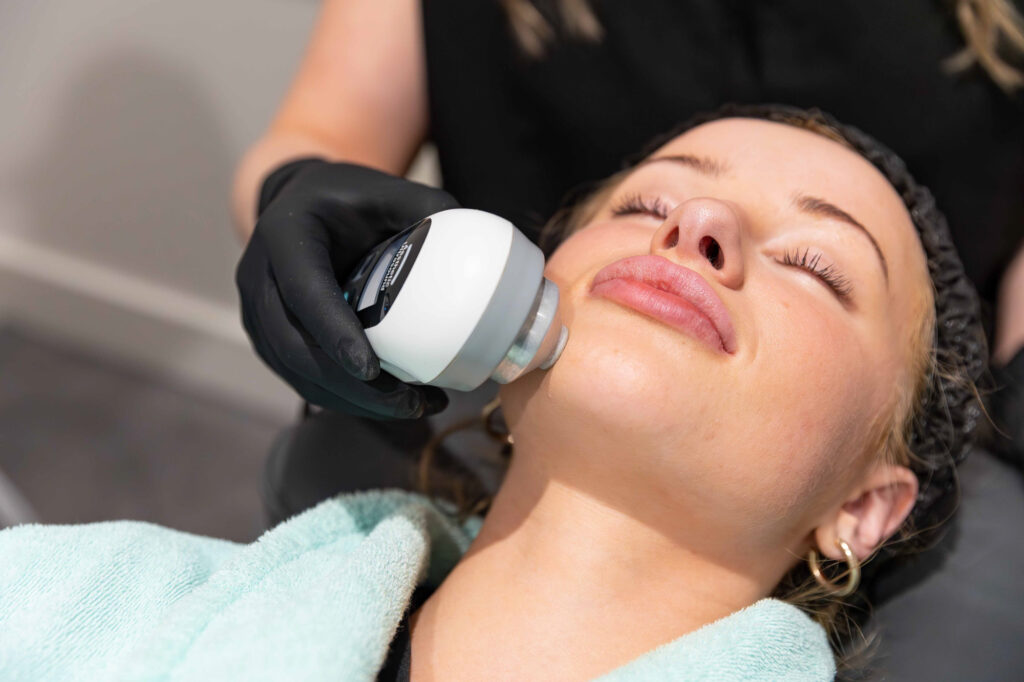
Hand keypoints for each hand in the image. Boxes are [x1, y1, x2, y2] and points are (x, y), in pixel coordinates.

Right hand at [236, 158, 457, 418]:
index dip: (334, 333)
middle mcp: (258, 276)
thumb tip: (480, 247)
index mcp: (284, 236)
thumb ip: (428, 209)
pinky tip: (387, 404)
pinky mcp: (266, 339)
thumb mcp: (385, 190)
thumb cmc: (347, 196)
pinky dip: (342, 398)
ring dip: (351, 401)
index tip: (371, 370)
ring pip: (296, 372)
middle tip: (409, 403)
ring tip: (413, 409)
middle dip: (351, 386)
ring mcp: (256, 313)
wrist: (298, 202)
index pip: (304, 293)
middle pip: (295, 347)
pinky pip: (300, 378)